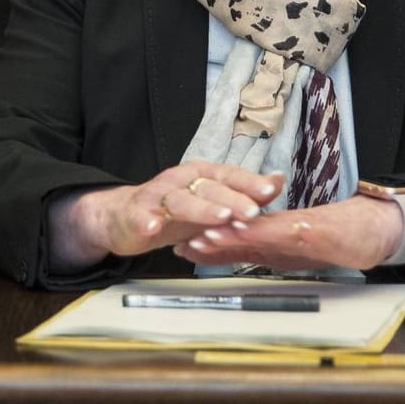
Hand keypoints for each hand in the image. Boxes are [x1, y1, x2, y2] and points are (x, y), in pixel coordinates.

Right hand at [48, 163, 284, 272]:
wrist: (125, 218)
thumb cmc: (174, 212)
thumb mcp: (212, 205)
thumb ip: (244, 195)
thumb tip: (279, 180)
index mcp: (201, 176)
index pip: (229, 175)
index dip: (249, 182)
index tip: (271, 189)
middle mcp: (181, 180)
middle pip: (209, 187)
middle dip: (232, 199)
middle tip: (252, 212)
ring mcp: (158, 196)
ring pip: (180, 200)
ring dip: (200, 208)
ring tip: (219, 217)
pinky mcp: (137, 213)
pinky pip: (143, 216)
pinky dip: (148, 221)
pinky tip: (154, 228)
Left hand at [175, 193, 404, 272]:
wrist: (380, 227)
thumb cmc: (340, 233)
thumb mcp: (302, 245)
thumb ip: (273, 247)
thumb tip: (241, 254)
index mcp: (278, 237)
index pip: (239, 240)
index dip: (212, 244)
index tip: (184, 247)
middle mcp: (283, 232)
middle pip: (243, 235)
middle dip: (213, 239)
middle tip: (185, 242)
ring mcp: (299, 230)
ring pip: (260, 231)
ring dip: (233, 235)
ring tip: (208, 236)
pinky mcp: (318, 230)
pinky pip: (288, 232)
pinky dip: (268, 232)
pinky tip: (252, 230)